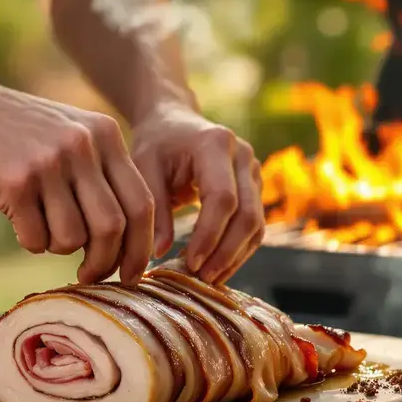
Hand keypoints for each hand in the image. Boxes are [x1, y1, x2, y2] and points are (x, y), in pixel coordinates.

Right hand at [0, 78, 154, 284]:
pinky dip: (31, 241)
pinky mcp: (15, 183)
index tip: (132, 274)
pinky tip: (18, 219)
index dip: (140, 247)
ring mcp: (48, 163)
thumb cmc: (20, 134)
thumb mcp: (72, 135)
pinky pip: (36, 238)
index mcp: (105, 136)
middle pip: (112, 227)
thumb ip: (103, 175)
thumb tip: (129, 243)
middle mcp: (82, 147)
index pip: (141, 204)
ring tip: (41, 227)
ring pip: (72, 238)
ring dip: (58, 247)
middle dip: (103, 262)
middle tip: (88, 275)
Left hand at [131, 106, 264, 284]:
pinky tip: (216, 268)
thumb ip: (154, 209)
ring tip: (207, 279)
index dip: (209, 235)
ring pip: (256, 225)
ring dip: (234, 257)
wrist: (175, 122)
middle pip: (247, 215)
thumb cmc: (156, 144)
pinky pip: (254, 226)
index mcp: (215, 144)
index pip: (223, 198)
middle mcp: (243, 156)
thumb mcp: (145, 168)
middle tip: (200, 278)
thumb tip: (160, 252)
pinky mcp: (255, 188)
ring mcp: (254, 172)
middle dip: (225, 252)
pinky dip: (238, 251)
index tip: (189, 262)